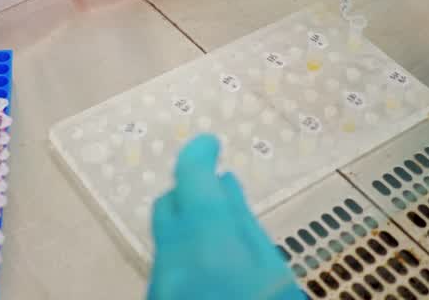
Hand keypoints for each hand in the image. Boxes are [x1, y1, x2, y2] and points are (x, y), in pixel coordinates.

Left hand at [148, 135, 300, 299]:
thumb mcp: (274, 273)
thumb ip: (243, 225)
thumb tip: (224, 185)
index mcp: (205, 239)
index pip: (190, 175)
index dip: (199, 153)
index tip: (212, 144)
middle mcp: (171, 256)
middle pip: (167, 206)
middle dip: (191, 194)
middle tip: (219, 196)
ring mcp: (158, 282)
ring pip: (167, 238)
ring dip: (189, 229)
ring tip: (225, 242)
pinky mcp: (155, 298)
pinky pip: (167, 266)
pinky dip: (186, 257)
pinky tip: (211, 273)